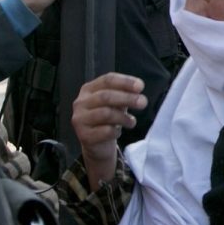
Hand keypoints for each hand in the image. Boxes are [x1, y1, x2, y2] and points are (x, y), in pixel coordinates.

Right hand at [71, 72, 144, 187]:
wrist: (97, 144)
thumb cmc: (107, 119)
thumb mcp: (115, 103)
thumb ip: (124, 93)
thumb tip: (138, 87)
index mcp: (88, 89)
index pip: (107, 80)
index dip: (125, 82)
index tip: (140, 86)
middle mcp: (81, 102)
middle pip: (105, 96)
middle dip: (127, 98)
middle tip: (143, 102)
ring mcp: (80, 119)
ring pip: (106, 114)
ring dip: (123, 117)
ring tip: (131, 122)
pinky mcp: (84, 135)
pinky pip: (105, 131)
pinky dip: (116, 131)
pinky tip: (118, 132)